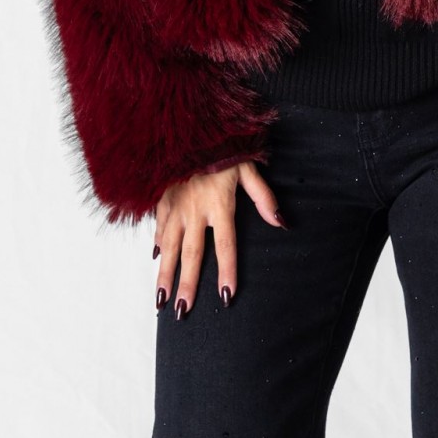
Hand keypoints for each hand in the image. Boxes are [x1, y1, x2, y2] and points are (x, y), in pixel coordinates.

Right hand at [152, 162, 285, 318]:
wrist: (189, 126)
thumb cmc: (223, 147)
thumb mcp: (248, 168)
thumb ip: (263, 197)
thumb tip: (281, 222)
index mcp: (220, 204)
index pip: (225, 245)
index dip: (227, 271)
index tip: (226, 296)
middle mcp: (195, 210)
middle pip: (193, 254)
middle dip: (187, 285)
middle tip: (182, 311)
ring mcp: (176, 206)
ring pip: (170, 247)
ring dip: (165, 274)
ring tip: (161, 300)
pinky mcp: (163, 198)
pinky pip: (159, 227)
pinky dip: (158, 244)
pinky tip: (156, 259)